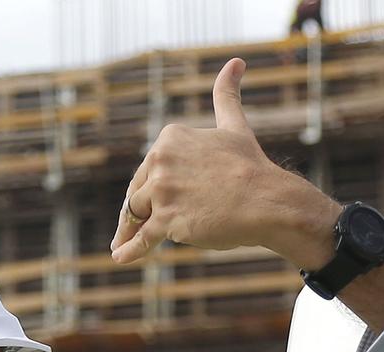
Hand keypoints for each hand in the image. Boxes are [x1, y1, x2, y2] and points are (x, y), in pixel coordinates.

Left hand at [111, 58, 339, 266]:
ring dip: (129, 231)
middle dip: (135, 209)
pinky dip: (129, 249)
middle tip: (127, 228)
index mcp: (170, 138)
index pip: (148, 168)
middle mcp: (161, 160)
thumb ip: (226, 95)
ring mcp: (163, 191)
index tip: (150, 197)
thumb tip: (235, 63)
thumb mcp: (233, 125)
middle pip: (139, 191)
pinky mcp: (167, 220)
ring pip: (138, 214)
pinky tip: (118, 257)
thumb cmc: (250, 166)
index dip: (149, 185)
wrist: (266, 200)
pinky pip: (142, 238)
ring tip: (120, 244)